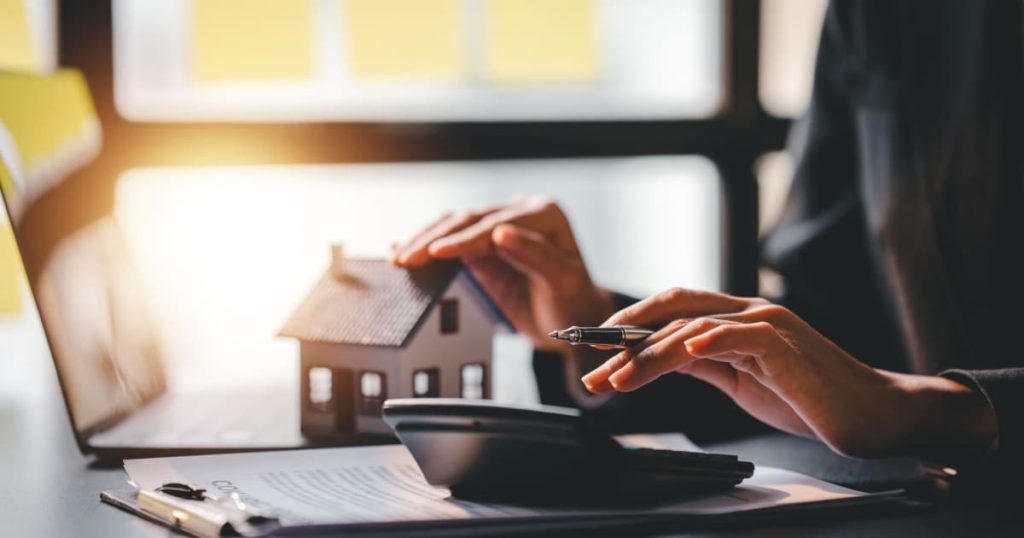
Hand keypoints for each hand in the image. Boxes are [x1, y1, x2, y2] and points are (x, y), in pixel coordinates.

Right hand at [391, 196, 614, 350]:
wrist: (572, 318)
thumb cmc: (574, 301)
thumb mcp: (563, 282)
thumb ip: (536, 256)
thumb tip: (501, 232)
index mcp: (545, 214)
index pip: (496, 224)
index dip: (464, 238)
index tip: (437, 252)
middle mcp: (520, 212)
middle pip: (469, 219)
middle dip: (434, 239)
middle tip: (406, 259)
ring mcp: (498, 226)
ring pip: (453, 226)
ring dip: (424, 240)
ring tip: (398, 258)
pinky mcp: (482, 245)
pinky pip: (450, 240)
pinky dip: (426, 245)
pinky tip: (399, 247)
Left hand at [581, 288, 997, 463]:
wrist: (872, 414)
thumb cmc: (809, 398)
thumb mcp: (741, 380)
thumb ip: (704, 363)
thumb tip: (661, 357)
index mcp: (735, 319)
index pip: (670, 311)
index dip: (629, 327)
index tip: (594, 350)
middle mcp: (747, 312)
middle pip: (672, 312)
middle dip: (625, 340)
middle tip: (591, 371)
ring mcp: (767, 325)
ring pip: (695, 325)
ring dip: (650, 352)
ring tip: (618, 377)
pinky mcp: (787, 345)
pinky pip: (742, 335)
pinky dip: (712, 338)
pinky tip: (684, 348)